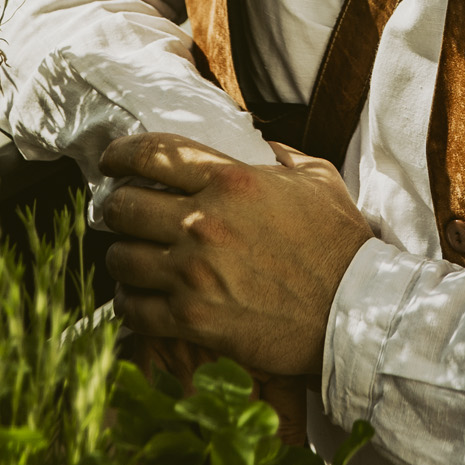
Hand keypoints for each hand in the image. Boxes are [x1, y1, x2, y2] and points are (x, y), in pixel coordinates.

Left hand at [100, 132, 373, 378]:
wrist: (353, 311)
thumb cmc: (338, 242)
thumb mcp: (315, 177)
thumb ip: (278, 154)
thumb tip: (257, 144)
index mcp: (231, 180)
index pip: (152, 154)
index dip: (120, 154)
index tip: (111, 161)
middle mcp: (204, 221)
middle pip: (124, 206)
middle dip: (116, 208)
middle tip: (120, 214)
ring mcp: (195, 273)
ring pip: (122, 259)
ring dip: (120, 258)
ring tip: (128, 259)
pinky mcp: (194, 320)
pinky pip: (134, 310)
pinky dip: (128, 304)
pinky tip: (135, 300)